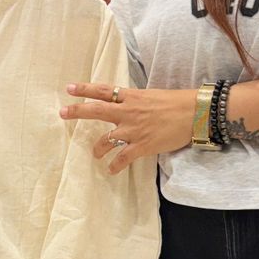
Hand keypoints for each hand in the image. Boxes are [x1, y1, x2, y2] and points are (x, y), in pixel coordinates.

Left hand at [60, 83, 195, 172]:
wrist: (195, 113)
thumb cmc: (176, 103)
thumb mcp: (151, 95)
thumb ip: (135, 100)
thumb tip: (124, 104)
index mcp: (131, 96)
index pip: (102, 90)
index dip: (84, 89)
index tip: (69, 88)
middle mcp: (128, 111)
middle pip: (96, 110)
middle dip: (77, 112)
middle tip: (63, 113)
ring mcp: (134, 130)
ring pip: (106, 139)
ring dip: (97, 148)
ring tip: (94, 153)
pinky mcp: (143, 145)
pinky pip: (123, 158)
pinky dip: (115, 165)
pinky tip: (111, 170)